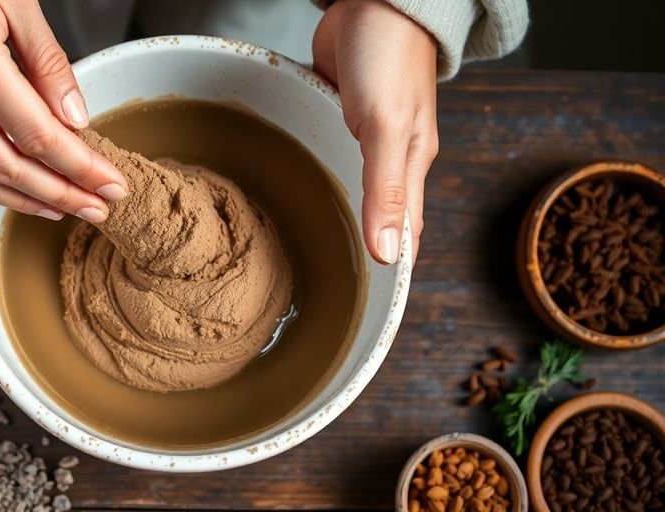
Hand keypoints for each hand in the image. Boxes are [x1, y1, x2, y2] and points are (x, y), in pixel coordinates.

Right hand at [0, 0, 126, 222]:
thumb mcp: (16, 1)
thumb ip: (49, 65)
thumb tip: (76, 121)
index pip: (38, 136)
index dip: (80, 168)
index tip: (111, 185)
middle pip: (9, 167)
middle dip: (61, 194)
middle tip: (98, 208)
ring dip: (26, 199)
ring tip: (66, 207)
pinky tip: (24, 188)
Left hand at [312, 0, 437, 263]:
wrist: (374, 0)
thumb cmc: (390, 56)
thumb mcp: (388, 127)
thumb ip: (386, 190)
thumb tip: (387, 254)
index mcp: (409, 167)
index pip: (404, 234)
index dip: (389, 271)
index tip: (368, 307)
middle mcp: (388, 157)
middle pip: (374, 216)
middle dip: (355, 249)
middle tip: (323, 287)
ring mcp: (362, 135)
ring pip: (347, 187)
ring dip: (329, 213)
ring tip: (299, 249)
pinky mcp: (337, 113)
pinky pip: (324, 152)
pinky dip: (312, 172)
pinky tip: (291, 188)